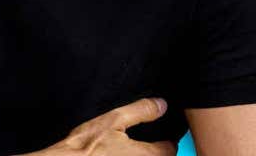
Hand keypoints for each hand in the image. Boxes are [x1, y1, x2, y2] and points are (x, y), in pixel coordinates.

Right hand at [26, 98, 175, 155]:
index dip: (167, 140)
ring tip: (127, 150)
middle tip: (143, 142)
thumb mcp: (112, 121)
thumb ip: (140, 111)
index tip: (161, 136)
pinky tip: (117, 154)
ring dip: (142, 155)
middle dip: (155, 151)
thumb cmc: (85, 147)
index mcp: (147, 155)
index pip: (170, 149)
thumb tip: (161, 104)